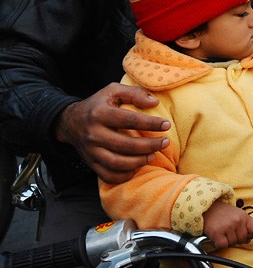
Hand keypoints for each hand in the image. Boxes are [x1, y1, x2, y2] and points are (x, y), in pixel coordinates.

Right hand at [53, 83, 170, 183]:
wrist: (70, 122)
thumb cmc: (98, 105)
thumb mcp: (113, 91)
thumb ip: (134, 93)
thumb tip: (154, 103)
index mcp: (100, 114)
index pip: (129, 120)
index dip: (151, 124)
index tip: (166, 125)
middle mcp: (93, 134)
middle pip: (126, 145)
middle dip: (150, 146)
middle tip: (165, 142)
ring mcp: (91, 151)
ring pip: (117, 163)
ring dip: (139, 161)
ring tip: (153, 155)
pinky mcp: (91, 163)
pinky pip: (109, 176)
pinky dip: (125, 175)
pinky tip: (137, 166)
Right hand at [202, 201, 252, 248]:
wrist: (206, 208)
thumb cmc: (222, 212)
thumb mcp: (237, 213)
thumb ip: (245, 224)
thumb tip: (248, 239)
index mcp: (244, 216)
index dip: (250, 235)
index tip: (245, 235)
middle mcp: (237, 221)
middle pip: (243, 239)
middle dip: (237, 239)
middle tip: (229, 233)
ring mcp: (228, 227)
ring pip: (233, 243)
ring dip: (227, 241)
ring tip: (222, 233)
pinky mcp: (217, 233)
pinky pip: (223, 245)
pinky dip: (219, 244)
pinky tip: (217, 237)